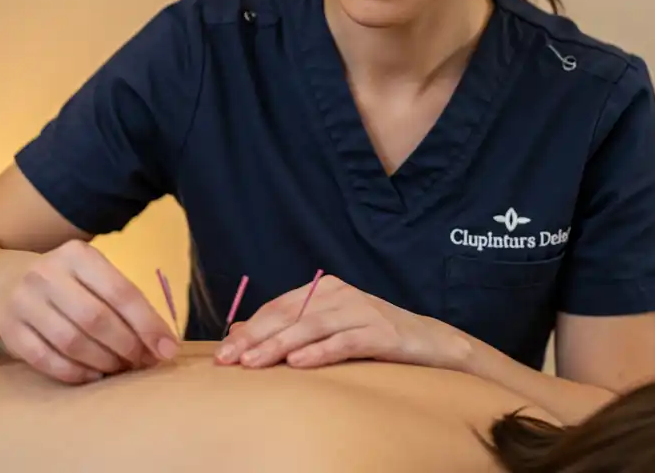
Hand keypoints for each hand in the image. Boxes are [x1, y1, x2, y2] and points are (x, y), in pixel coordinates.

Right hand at [0, 240, 178, 383]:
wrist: (6, 280)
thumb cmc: (69, 283)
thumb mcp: (95, 276)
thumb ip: (126, 303)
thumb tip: (162, 344)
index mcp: (78, 255)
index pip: (120, 291)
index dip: (147, 324)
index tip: (167, 349)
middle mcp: (47, 273)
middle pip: (96, 319)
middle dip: (126, 346)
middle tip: (142, 362)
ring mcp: (23, 301)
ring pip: (71, 342)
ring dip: (103, 362)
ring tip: (119, 368)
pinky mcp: (10, 330)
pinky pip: (46, 360)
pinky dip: (75, 373)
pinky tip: (93, 376)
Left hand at [214, 275, 468, 370]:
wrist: (431, 342)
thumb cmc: (373, 336)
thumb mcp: (329, 329)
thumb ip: (289, 327)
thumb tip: (239, 331)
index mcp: (325, 290)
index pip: (278, 307)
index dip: (249, 329)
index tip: (223, 352)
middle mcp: (340, 294)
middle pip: (289, 315)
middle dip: (255, 338)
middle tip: (228, 360)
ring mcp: (362, 310)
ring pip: (312, 327)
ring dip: (279, 346)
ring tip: (253, 364)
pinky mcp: (381, 332)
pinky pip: (345, 342)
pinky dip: (319, 352)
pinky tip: (298, 363)